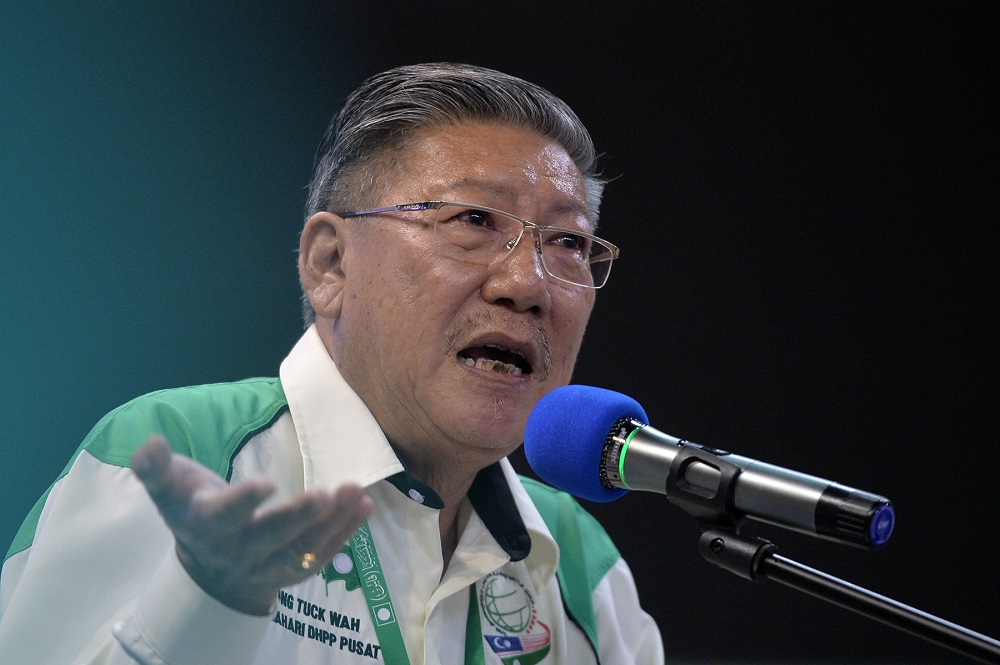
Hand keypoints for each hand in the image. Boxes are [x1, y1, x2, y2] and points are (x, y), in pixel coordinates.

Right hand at [131, 436, 372, 614]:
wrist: (211, 566)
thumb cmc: (193, 511)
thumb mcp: (170, 490)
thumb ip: (156, 469)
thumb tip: (149, 444)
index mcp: (206, 528)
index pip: (223, 518)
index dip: (241, 502)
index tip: (265, 483)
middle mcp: (239, 552)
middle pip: (270, 537)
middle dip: (297, 517)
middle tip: (323, 494)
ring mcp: (269, 566)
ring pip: (303, 549)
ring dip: (332, 522)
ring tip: (356, 491)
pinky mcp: (294, 571)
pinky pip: (322, 554)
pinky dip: (346, 532)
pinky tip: (365, 505)